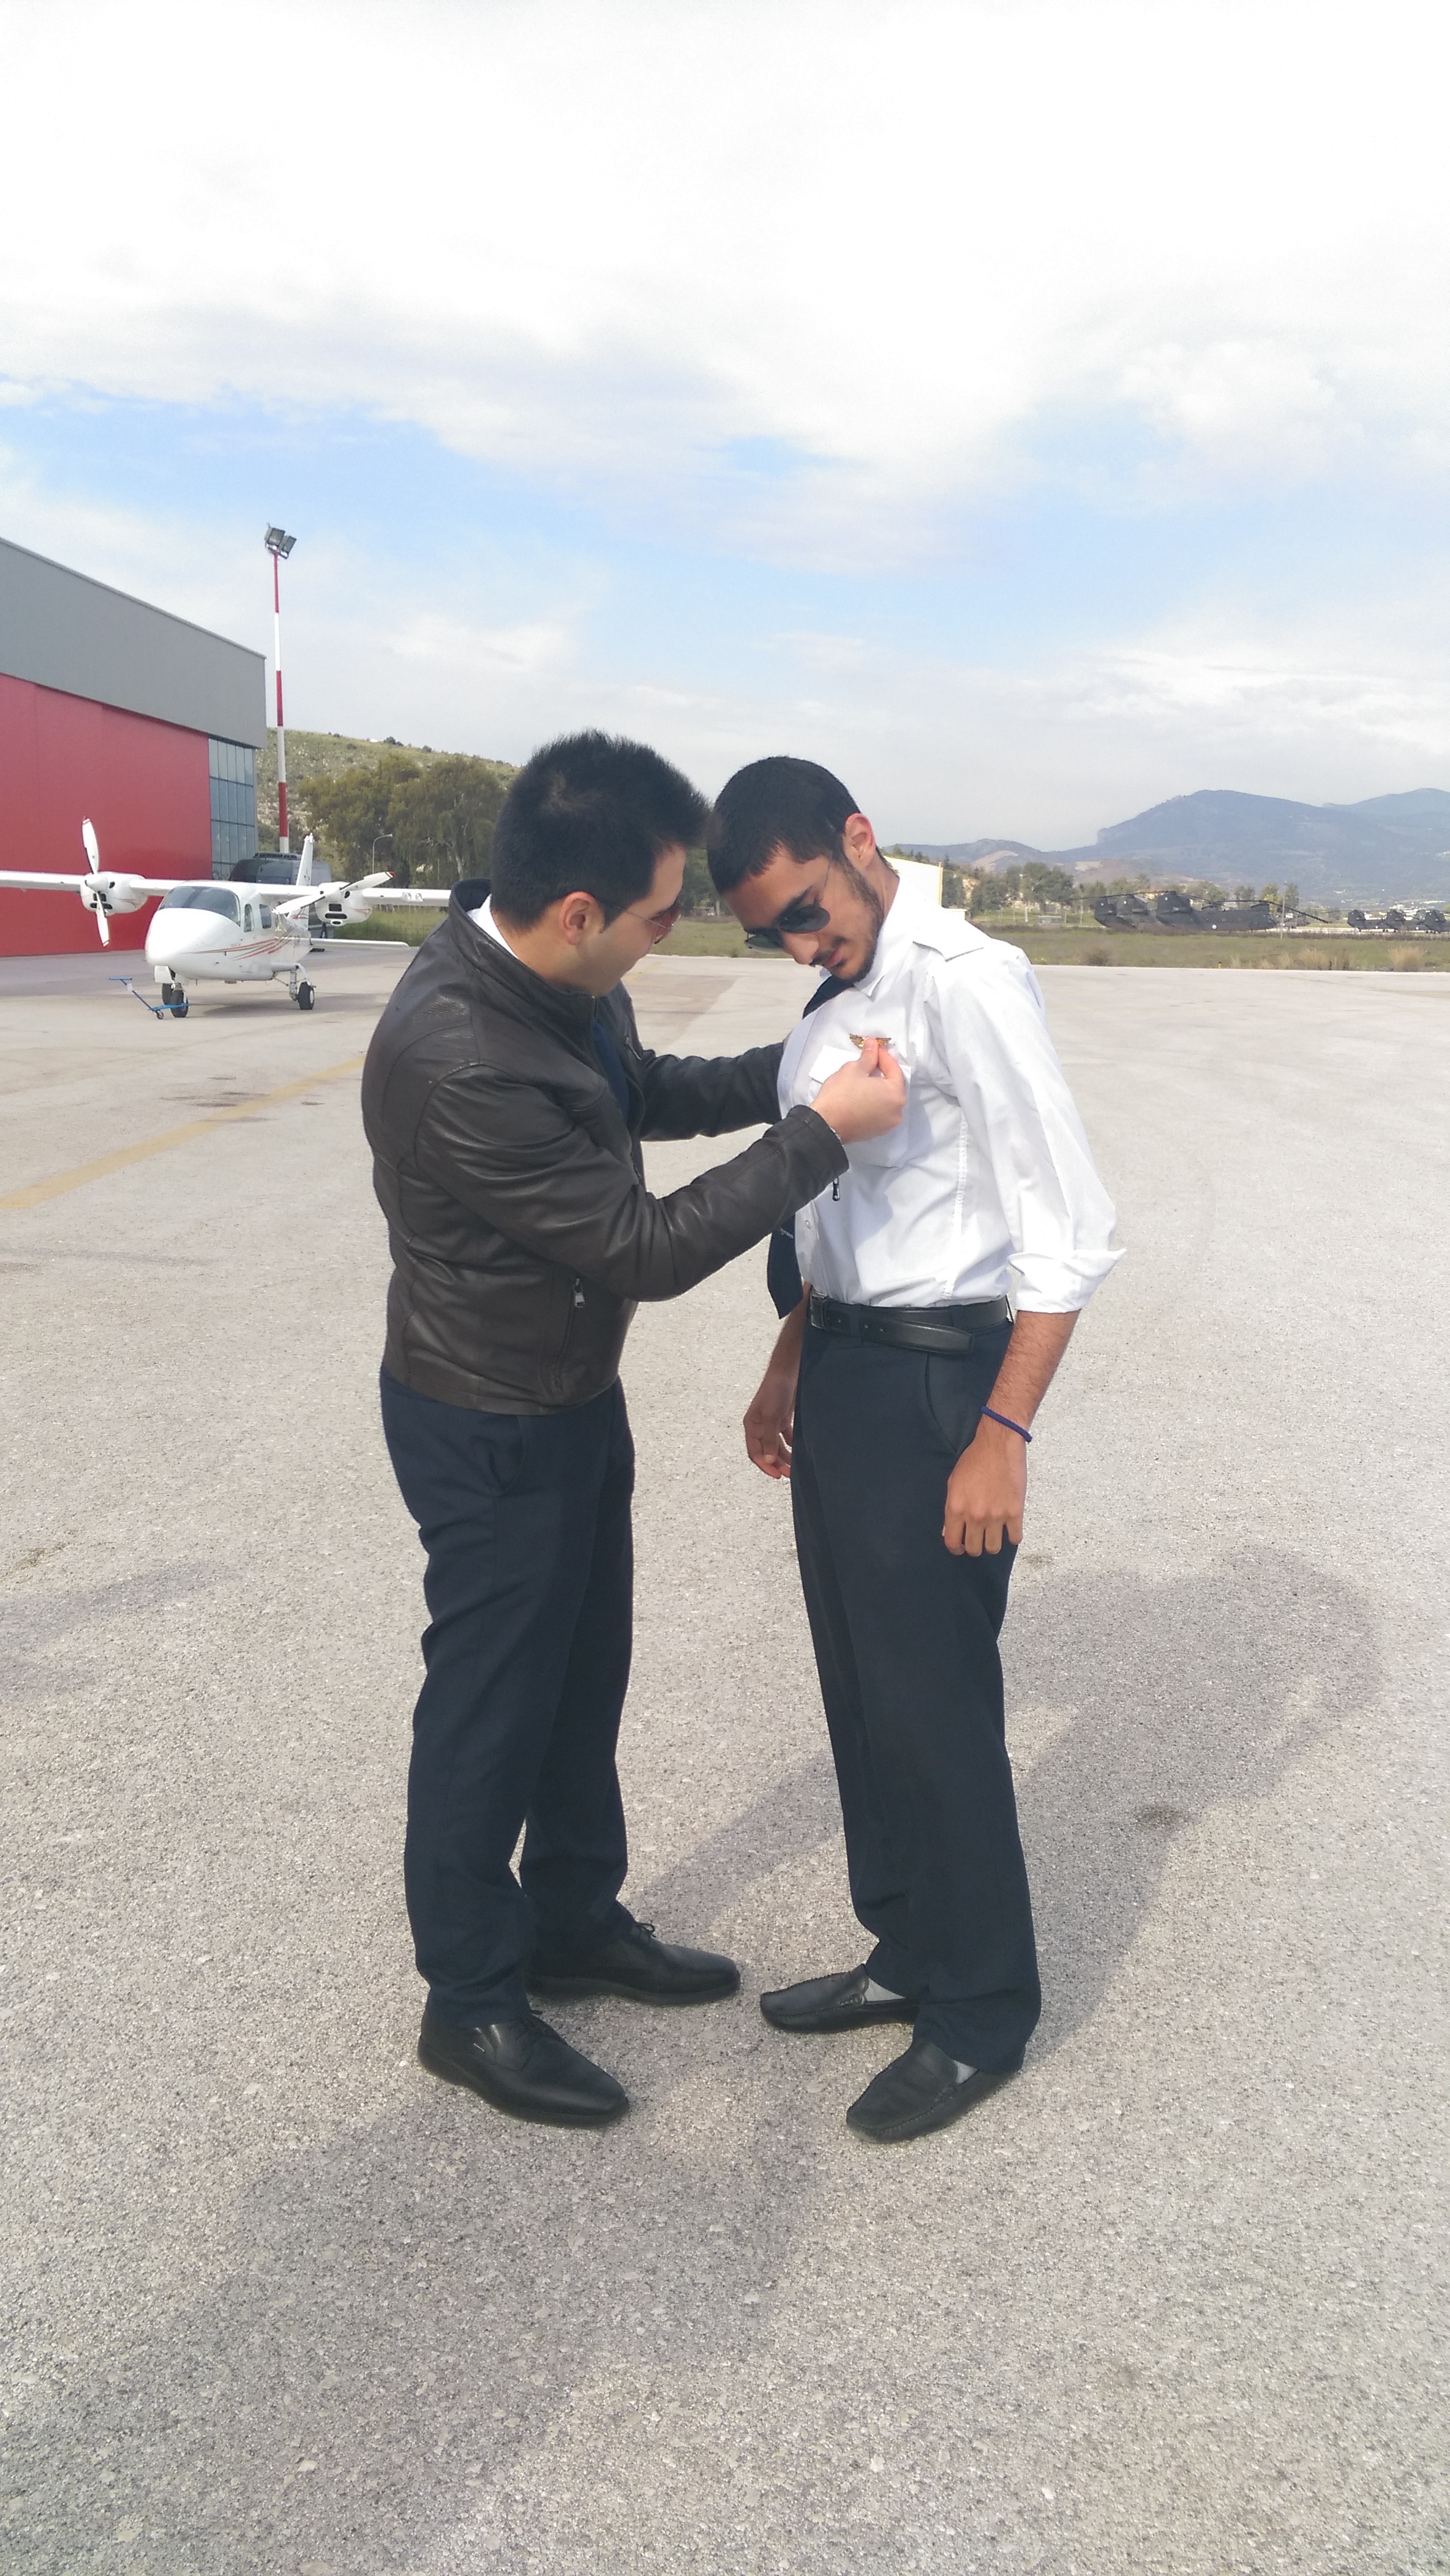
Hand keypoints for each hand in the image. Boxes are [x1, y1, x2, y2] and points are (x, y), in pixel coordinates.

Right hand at [744, 1364, 796, 1477]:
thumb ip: (770, 1439)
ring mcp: (771, 1423)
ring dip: (785, 1457)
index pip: (755, 1453)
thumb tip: (769, 1460)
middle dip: (777, 1464)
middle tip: (789, 1475)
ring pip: (777, 1446)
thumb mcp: (772, 1416)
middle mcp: (760, 1426)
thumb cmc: (776, 1390)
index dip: (765, 1465)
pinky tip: (800, 1451)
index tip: (777, 1475)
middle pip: (767, 1451)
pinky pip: (786, 1437)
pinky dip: (792, 1445)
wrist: (788, 1370)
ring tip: (796, 1467)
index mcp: (751, 1426)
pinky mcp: (782, 1418)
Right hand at [812, 1038, 905, 1144]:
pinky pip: (879, 1111)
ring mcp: (887, 1124)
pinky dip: (873, 1102)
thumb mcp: (854, 1069)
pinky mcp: (876, 1131)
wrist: (826, 1124)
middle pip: (892, 1086)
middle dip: (882, 1072)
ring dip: (878, 1088)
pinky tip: (862, 1095)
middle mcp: (896, 1111)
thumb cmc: (840, 1098)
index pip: (894, 1070)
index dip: (883, 1057)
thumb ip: (868, 1057)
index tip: (874, 1050)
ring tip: (864, 1078)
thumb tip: (872, 1048)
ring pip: (886, 1100)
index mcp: (896, 1095)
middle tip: (870, 1061)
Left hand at [943, 1416, 1027, 1554]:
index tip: (960, 1547)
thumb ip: (951, 1508)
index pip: (952, 1542)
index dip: (956, 1549)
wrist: (998, 1445)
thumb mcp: (953, 1483)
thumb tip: (951, 1528)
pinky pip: (1015, 1538)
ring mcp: (996, 1516)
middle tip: (977, 1540)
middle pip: (974, 1549)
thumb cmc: (974, 1460)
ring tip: (993, 1535)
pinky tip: (1010, 1530)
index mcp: (956, 1509)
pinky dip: (1012, 1537)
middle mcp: (975, 1516)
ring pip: (994, 1548)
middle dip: (974, 1547)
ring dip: (992, 1544)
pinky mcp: (1015, 1512)